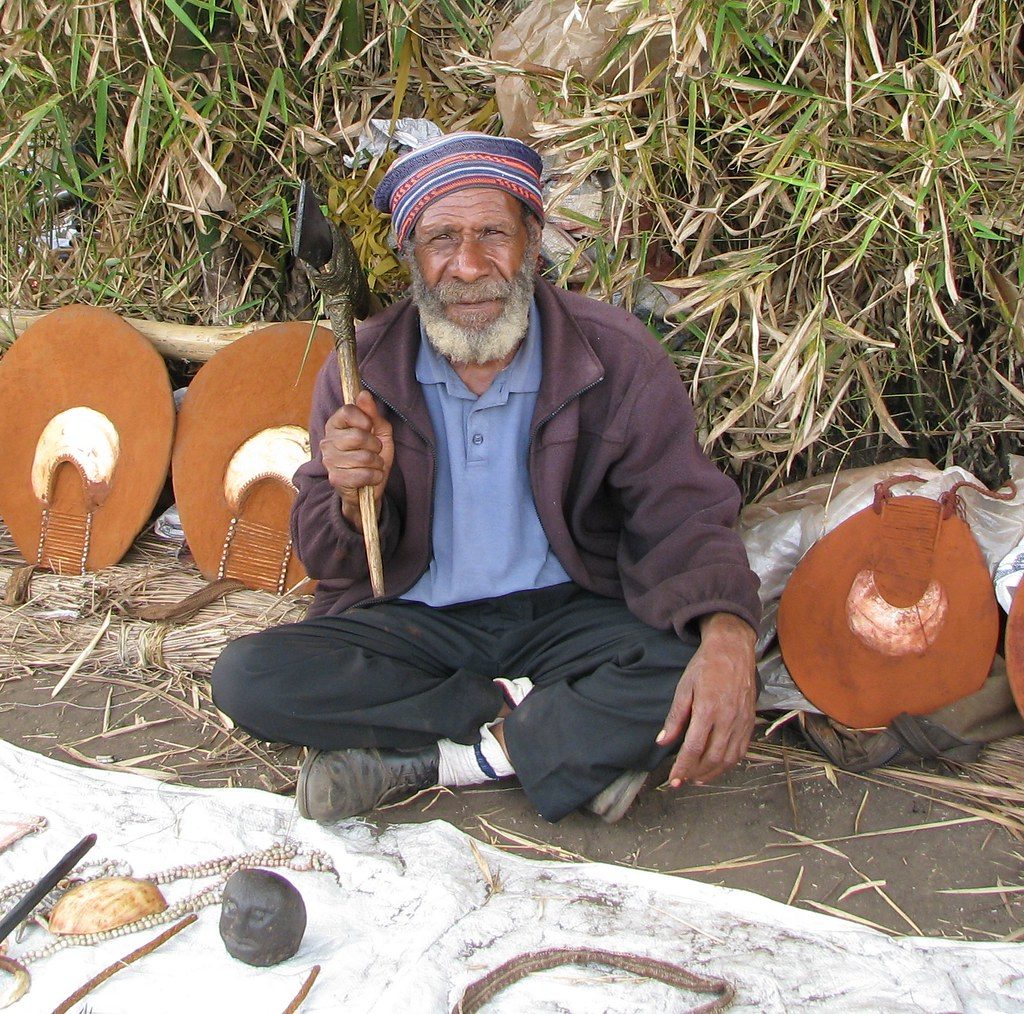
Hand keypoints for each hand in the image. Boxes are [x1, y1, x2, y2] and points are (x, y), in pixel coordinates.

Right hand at [320, 390, 393, 531]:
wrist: (369, 488)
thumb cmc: (373, 457)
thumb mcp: (379, 433)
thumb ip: (372, 414)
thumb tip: (364, 394)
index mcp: (336, 425)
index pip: (348, 411)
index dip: (365, 419)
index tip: (370, 427)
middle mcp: (327, 441)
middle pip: (358, 436)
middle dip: (375, 446)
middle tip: (374, 452)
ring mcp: (329, 460)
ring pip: (364, 457)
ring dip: (377, 463)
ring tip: (372, 466)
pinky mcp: (335, 479)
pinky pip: (364, 474)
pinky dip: (375, 477)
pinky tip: (370, 478)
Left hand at [656, 612, 756, 786]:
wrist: (733, 650)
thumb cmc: (705, 666)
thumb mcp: (684, 688)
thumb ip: (675, 718)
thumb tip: (662, 742)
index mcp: (708, 710)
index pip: (694, 748)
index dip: (682, 768)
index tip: (673, 780)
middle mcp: (728, 719)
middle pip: (712, 758)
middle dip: (695, 774)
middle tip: (681, 782)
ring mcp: (742, 722)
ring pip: (729, 759)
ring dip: (712, 774)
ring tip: (697, 779)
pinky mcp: (750, 721)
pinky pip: (741, 750)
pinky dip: (729, 764)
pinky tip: (717, 767)